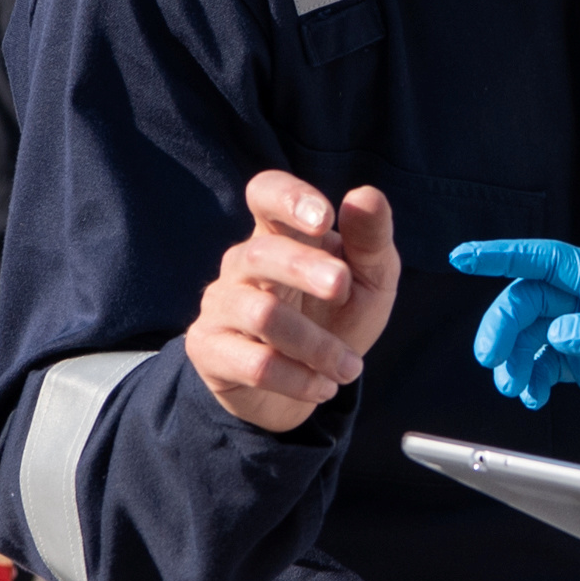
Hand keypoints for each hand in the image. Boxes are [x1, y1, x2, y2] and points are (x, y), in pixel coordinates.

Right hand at [186, 170, 399, 432]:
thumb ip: (370, 240)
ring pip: (261, 314)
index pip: (265, 193)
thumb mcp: (369, 281)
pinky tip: (322, 387)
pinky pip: (254, 364)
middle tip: (342, 287)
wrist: (302, 388)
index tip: (325, 218)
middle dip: (305, 268)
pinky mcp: (209, 348)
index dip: (289, 198)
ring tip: (349, 368)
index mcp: (280, 234)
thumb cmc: (336, 319)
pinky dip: (298, 379)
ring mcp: (221, 305)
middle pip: (260, 252)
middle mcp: (242, 264)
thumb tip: (367, 196)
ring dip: (316, 344)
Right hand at [453, 240, 579, 456]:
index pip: (551, 260)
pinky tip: (532, 397)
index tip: (465, 256)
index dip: (506, 255)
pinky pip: (545, 364)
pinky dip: (530, 379)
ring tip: (513, 387)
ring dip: (513, 358)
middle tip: (491, 362)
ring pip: (532, 335)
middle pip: (531, 301)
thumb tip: (563, 333)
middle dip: (503, 326)